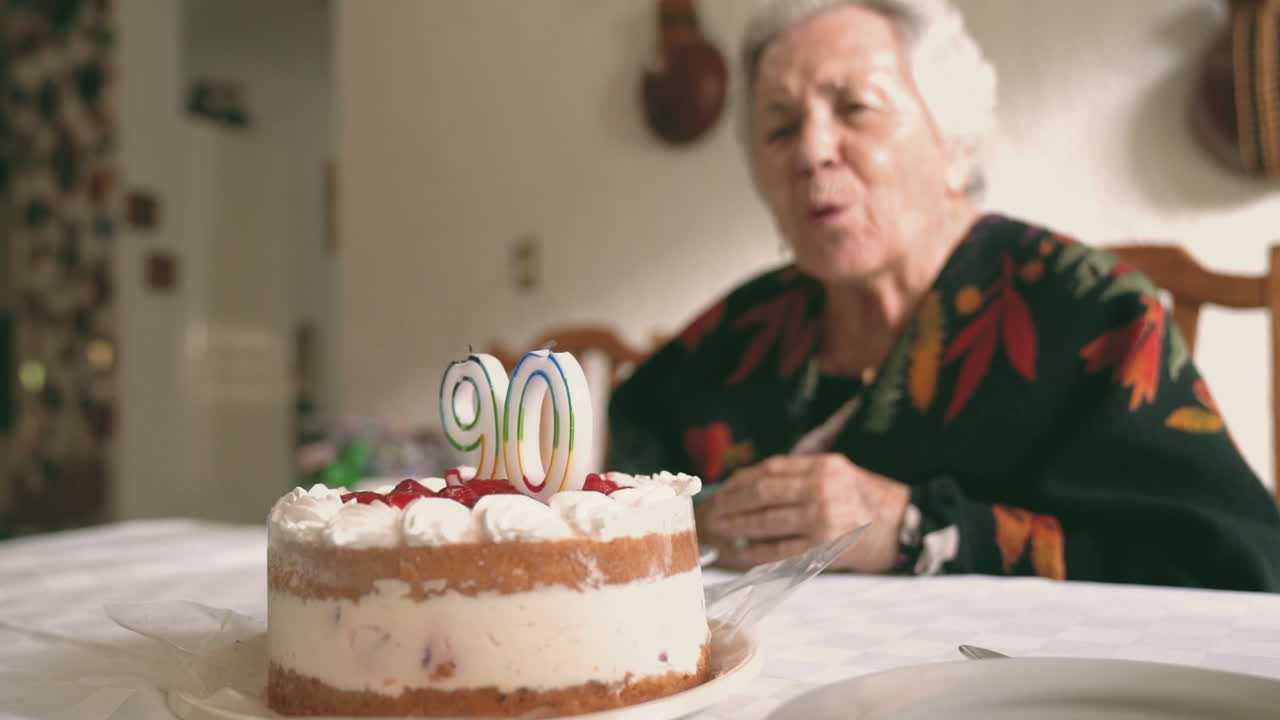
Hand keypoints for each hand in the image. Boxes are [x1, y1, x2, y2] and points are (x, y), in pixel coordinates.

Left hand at [699, 454, 910, 572]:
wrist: (904, 527)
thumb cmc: (869, 499)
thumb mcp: (840, 472)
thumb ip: (803, 473)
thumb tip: (754, 483)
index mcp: (823, 466)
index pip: (771, 468)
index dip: (743, 478)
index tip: (726, 487)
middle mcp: (820, 488)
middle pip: (763, 492)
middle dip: (734, 501)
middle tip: (717, 508)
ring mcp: (821, 518)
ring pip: (767, 521)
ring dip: (739, 524)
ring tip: (723, 528)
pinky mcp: (822, 547)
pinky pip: (780, 550)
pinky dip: (758, 551)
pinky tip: (743, 552)